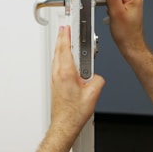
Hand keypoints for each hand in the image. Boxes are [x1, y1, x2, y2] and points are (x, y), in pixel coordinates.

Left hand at [50, 26, 104, 141]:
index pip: (65, 48)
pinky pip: (57, 65)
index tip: (68, 27)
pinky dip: (60, 57)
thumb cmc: (74, 113)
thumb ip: (98, 79)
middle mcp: (58, 74)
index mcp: (66, 72)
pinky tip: (66, 58)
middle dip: (62, 38)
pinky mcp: (55, 83)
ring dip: (61, 47)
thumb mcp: (93, 93)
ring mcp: (54, 78)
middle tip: (66, 29)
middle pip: (58, 50)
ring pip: (56, 57)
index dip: (66, 35)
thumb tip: (97, 76)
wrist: (64, 124)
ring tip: (66, 40)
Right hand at [102, 0, 146, 57]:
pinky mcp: (128, 10)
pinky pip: (116, 5)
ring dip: (110, 7)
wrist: (130, 44)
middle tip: (110, 13)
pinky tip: (114, 18)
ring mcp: (132, 5)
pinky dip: (112, 11)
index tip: (104, 5)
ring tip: (113, 17)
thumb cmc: (125, 33)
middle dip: (108, 2)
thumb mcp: (116, 12)